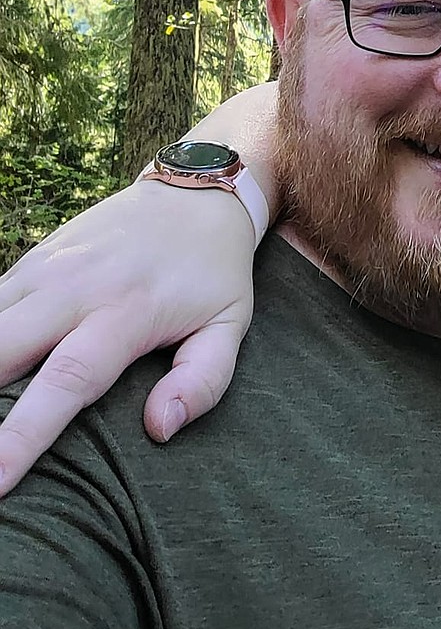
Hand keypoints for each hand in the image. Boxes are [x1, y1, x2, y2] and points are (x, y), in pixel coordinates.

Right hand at [0, 180, 255, 493]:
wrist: (196, 193)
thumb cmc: (213, 272)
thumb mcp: (230, 324)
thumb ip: (203, 380)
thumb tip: (160, 428)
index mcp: (127, 312)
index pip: (68, 381)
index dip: (24, 435)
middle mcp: (77, 287)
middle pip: (3, 349)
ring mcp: (48, 268)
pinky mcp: (34, 258)